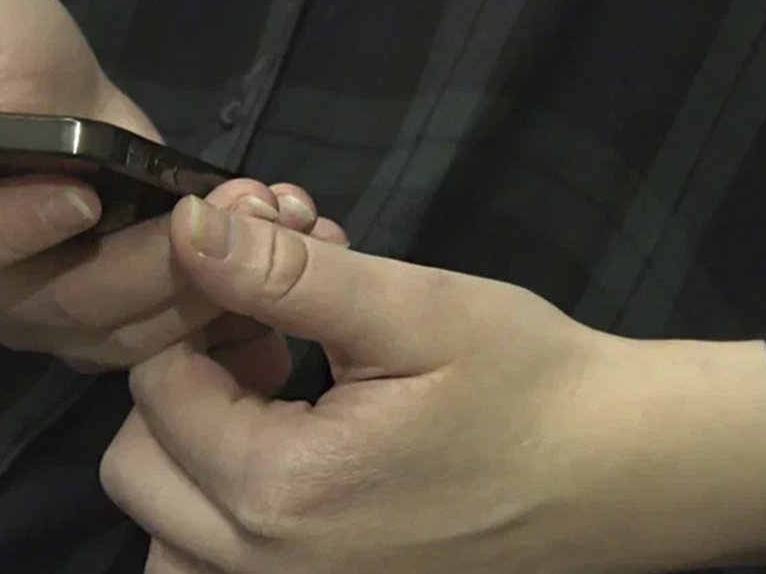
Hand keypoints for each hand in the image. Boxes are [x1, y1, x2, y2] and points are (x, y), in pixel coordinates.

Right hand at [0, 0, 345, 371]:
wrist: (36, 90)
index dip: (18, 226)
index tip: (84, 193)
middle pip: (66, 301)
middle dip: (158, 262)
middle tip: (233, 210)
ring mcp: (51, 315)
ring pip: (129, 331)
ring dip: (211, 286)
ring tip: (272, 219)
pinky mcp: (115, 324)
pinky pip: (170, 339)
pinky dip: (233, 307)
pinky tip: (283, 250)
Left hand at [101, 199, 765, 572]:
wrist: (627, 475)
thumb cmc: (531, 385)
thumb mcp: (413, 309)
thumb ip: (283, 275)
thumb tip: (183, 226)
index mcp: (278, 492)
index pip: (155, 385)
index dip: (199, 312)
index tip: (267, 279)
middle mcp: (265, 570)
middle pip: (138, 463)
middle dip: (186, 382)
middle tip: (271, 341)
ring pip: (165, 531)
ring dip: (189, 456)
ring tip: (274, 402)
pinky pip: (215, 568)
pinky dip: (221, 516)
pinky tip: (292, 454)